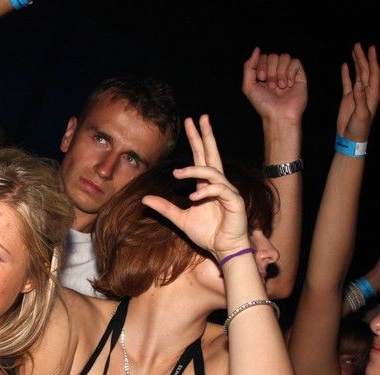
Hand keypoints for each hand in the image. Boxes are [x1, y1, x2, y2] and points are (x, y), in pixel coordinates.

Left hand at [142, 115, 249, 258]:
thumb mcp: (180, 219)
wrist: (223, 250)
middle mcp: (218, 184)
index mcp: (207, 185)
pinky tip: (193, 198)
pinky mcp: (235, 201)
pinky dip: (205, 192)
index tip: (191, 122)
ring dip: (195, 170)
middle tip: (199, 118)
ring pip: (212, 172)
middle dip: (205, 136)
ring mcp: (228, 191)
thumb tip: (144, 199)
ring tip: (178, 173)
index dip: (197, 139)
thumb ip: (164, 208)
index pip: (202, 156)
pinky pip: (220, 190)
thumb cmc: (207, 233)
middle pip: (212, 154)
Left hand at [242, 47, 306, 123]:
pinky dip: (290, 73)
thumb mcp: (248, 86)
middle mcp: (276, 71)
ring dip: (280, 73)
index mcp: (264, 73)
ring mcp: (288, 72)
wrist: (279, 114)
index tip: (261, 79)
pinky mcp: (299, 75)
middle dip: (270, 71)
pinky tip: (289, 85)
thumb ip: (249, 67)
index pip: (263, 56)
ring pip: (284, 57)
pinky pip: (295, 62)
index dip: (261, 65)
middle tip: (271, 86)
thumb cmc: (264, 104)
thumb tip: (257, 49)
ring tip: (280, 87)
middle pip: (273, 56)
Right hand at [336, 44, 379, 140]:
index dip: (372, 61)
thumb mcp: (362, 114)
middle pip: (365, 71)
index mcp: (372, 94)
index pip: (373, 73)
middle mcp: (366, 91)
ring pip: (357, 74)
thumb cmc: (359, 128)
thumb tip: (358, 83)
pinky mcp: (348, 98)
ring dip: (356, 63)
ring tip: (353, 51)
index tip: (370, 48)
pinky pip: (347, 83)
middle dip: (362, 58)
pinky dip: (346, 74)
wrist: (350, 138)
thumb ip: (360, 98)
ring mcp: (357, 94)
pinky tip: (345, 65)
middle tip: (358, 45)